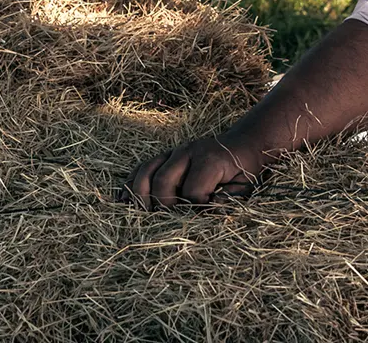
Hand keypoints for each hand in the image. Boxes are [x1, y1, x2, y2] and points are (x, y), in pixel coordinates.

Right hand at [121, 136, 265, 209]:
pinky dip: (130, 184)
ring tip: (141, 215)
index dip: (195, 209)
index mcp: (209, 159)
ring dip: (139, 195)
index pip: (192, 191)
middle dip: (164, 205)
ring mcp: (173, 152)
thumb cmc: (244, 170)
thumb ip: (228, 201)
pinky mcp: (165, 156)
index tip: (202, 218)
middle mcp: (187, 151)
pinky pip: (141, 168)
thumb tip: (207, 214)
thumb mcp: (245, 186)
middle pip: (163, 180)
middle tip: (170, 221)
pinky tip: (122, 200)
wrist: (242, 145)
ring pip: (146, 171)